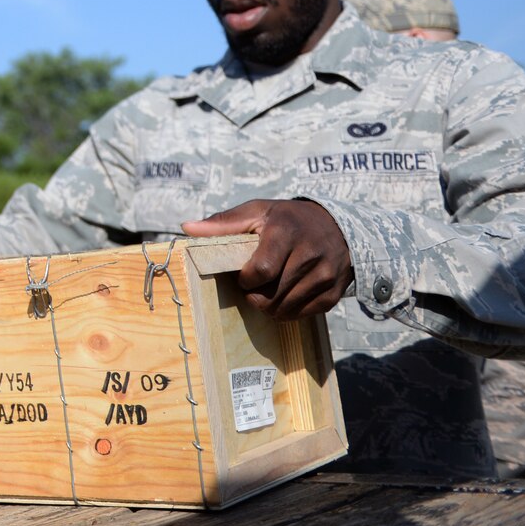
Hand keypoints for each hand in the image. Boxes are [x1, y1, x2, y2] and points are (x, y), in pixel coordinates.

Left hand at [183, 199, 353, 320]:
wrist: (337, 226)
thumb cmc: (287, 219)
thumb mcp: (257, 212)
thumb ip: (223, 222)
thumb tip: (187, 228)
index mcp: (286, 232)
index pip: (261, 270)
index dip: (245, 279)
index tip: (243, 275)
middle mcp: (310, 254)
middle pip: (272, 294)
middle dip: (255, 295)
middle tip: (253, 285)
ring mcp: (325, 275)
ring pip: (286, 308)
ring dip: (269, 305)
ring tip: (267, 290)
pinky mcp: (334, 292)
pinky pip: (303, 314)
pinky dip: (288, 310)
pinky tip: (284, 295)